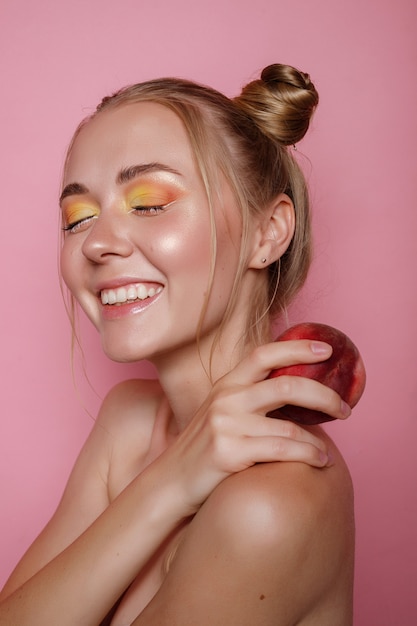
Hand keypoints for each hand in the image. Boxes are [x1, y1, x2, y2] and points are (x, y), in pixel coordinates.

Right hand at [155, 339, 345, 513]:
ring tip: (328, 449)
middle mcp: (226, 398)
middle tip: (345, 408)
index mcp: (226, 384)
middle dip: (324, 395)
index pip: (263, 354)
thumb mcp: (223, 413)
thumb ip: (251, 399)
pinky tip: (319, 460)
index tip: (326, 350)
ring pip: (290, 426)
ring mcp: (226, 424)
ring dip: (318, 439)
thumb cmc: (205, 448)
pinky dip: (308, 455)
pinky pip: (282, 451)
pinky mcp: (229, 452)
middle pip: (286, 385)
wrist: (172, 481)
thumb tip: (299, 395)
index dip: (297, 348)